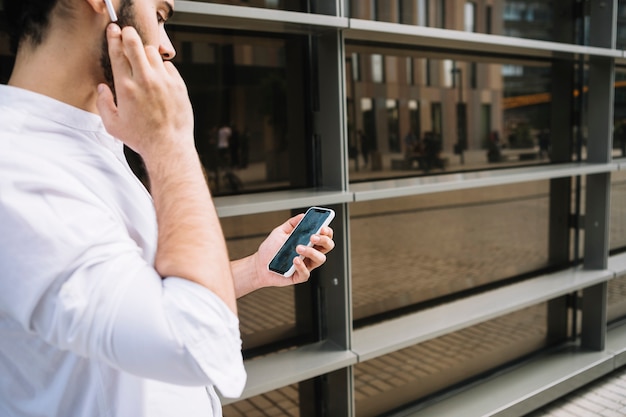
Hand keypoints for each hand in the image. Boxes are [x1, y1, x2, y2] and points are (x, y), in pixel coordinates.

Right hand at [96, 24, 193, 160]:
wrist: (168, 146)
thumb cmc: (140, 138)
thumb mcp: (113, 125)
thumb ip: (103, 104)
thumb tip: (102, 88)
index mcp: (126, 87)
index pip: (117, 53)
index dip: (114, 37)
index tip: (113, 29)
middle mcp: (145, 80)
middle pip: (135, 44)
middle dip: (129, 34)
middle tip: (127, 33)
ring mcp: (164, 81)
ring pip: (153, 52)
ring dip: (145, 53)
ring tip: (143, 61)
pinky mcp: (179, 85)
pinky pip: (168, 66)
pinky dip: (162, 67)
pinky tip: (158, 76)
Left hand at [232, 214, 334, 296]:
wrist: (259, 264)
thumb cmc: (271, 250)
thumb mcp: (280, 232)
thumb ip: (292, 223)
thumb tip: (302, 216)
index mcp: (308, 242)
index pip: (324, 236)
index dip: (327, 232)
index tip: (322, 227)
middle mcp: (310, 253)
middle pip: (327, 246)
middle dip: (324, 240)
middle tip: (313, 237)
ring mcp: (306, 265)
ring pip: (320, 259)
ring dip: (312, 252)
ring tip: (298, 248)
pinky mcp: (299, 276)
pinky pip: (306, 273)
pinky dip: (301, 266)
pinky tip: (294, 260)